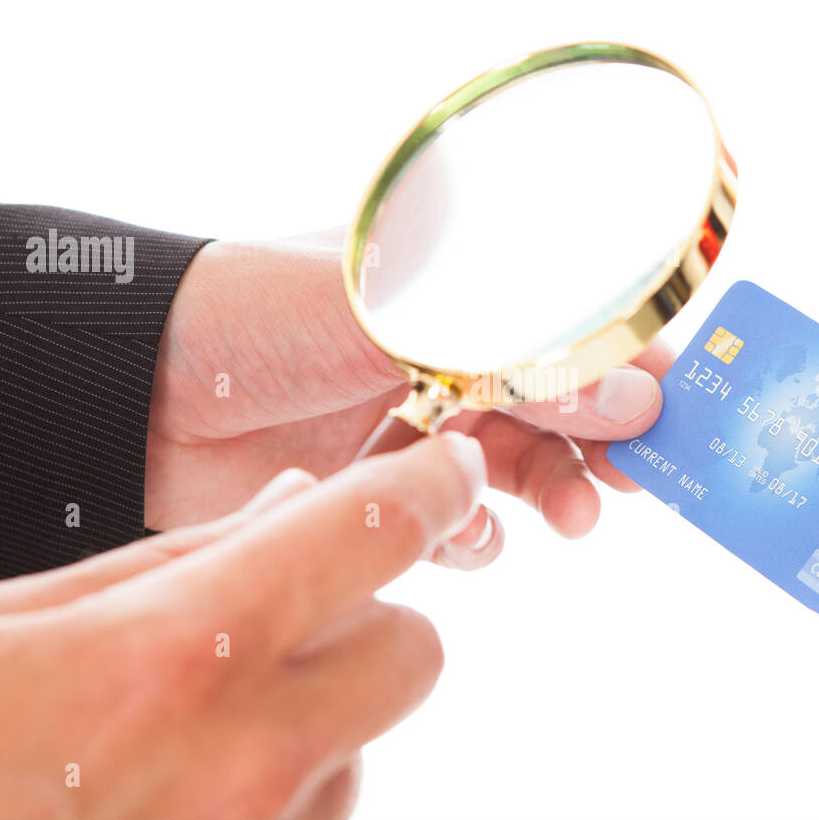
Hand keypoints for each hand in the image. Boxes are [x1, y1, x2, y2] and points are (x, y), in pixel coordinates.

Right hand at [0, 435, 483, 819]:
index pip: (365, 535)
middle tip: (294, 607)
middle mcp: (246, 757)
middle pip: (412, 647)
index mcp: (178, 652)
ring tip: (196, 715)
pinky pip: (331, 800)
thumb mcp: (24, 617)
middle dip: (370, 613)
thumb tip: (299, 501)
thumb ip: (185, 555)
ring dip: (318, 702)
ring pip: (369, 732)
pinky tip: (197, 774)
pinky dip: (293, 772)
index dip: (425, 488)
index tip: (448, 472)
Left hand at [145, 233, 671, 564]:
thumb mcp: (407, 320)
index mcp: (460, 282)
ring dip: (552, 491)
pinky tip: (468, 537)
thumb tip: (641, 395)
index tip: (681, 416)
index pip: (579, 316)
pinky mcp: (379, 484)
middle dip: (603, 442)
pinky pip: (454, 518)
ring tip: (570, 518)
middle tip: (631, 483)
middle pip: (561, 398)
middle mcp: (447, 347)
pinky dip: (473, 533)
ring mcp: (414, 417)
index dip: (636, 362)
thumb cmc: (264, 311)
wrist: (136, 386)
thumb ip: (526, 356)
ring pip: (517, 464)